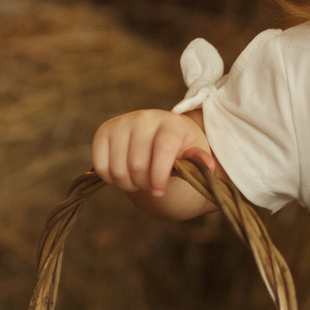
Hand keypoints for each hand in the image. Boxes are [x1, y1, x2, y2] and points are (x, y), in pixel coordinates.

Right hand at [92, 109, 215, 216]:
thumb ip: (198, 160)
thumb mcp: (193, 153)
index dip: (160, 176)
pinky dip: (111, 178)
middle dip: (144, 184)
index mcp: (170, 124)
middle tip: (150, 185)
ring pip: (118, 169)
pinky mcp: (104, 131)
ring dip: (128, 184)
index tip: (160, 191)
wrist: (159, 133)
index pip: (162, 151)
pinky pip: (100, 165)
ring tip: (138, 181)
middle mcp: (144, 118)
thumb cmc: (180, 148)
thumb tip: (209, 166)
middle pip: (137, 165)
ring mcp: (122, 123)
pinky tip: (123, 174)